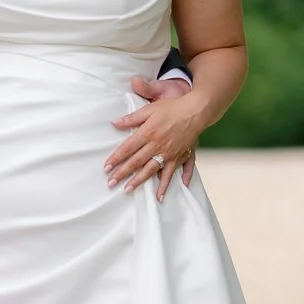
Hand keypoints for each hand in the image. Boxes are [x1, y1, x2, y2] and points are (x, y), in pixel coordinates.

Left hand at [106, 77, 200, 198]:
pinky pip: (173, 173)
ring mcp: (169, 153)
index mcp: (148, 133)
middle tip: (111, 184)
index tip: (106, 168)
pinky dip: (168, 184)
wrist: (196, 111)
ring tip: (128, 190)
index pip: (128, 148)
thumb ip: (132, 118)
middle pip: (137, 162)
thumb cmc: (172, 108)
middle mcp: (157, 145)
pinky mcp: (180, 157)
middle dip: (122, 173)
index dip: (116, 158)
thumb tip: (114, 123)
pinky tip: (161, 195)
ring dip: (139, 181)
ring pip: (151, 170)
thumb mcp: (149, 109)